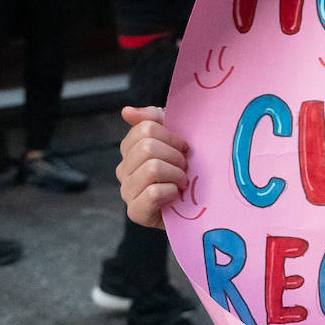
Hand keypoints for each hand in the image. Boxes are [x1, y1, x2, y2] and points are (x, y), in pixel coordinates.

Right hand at [117, 106, 189, 229]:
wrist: (200, 204)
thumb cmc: (188, 168)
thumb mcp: (176, 139)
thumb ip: (154, 120)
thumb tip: (127, 112)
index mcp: (131, 148)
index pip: (145, 128)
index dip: (172, 136)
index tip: (184, 147)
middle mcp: (124, 169)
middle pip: (147, 148)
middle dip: (175, 156)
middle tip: (185, 167)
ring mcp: (127, 191)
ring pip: (151, 169)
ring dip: (176, 174)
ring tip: (183, 181)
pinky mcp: (136, 212)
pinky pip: (153, 193)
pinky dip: (171, 191)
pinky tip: (176, 195)